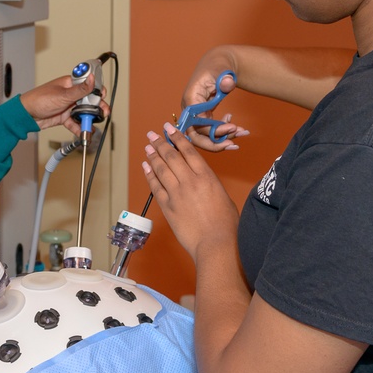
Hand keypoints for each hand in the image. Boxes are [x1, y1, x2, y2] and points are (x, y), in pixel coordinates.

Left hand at [20, 74, 110, 134]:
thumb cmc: (39, 99)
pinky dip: (80, 128)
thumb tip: (93, 78)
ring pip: (83, 112)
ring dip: (89, 119)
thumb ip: (80, 90)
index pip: (89, 83)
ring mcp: (68, 106)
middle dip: (97, 107)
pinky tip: (84, 133)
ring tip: (93, 126)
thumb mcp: (63, 95)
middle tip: (104, 113)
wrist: (25, 115)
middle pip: (89, 100)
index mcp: (70, 84)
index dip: (97, 89)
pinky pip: (75, 122)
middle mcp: (71, 94)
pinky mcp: (64, 117)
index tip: (102, 96)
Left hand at [142, 123, 239, 261]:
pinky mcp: (167, 207)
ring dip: (153, 156)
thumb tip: (200, 180)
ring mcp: (176, 194)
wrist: (216, 244)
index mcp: (206, 176)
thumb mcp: (222, 196)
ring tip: (148, 147)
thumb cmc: (227, 224)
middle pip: (171, 156)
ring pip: (161, 169)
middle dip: (160, 143)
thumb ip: (209, 184)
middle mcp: (189, 181)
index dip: (177, 137)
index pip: (188, 151)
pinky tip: (145, 167)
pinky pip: (155, 187)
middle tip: (152, 134)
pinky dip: (149, 175)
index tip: (169, 128)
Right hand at [181, 73, 248, 151]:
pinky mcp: (202, 116)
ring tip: (241, 133)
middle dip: (214, 143)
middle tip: (233, 144)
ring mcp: (195, 114)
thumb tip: (227, 83)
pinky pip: (209, 131)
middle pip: (194, 136)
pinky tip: (236, 127)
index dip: (213, 130)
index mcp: (191, 98)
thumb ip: (225, 79)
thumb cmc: (218, 66)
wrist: (219, 63)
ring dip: (222, 139)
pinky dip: (223, 133)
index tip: (232, 127)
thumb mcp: (222, 70)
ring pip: (203, 136)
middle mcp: (190, 109)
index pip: (196, 124)